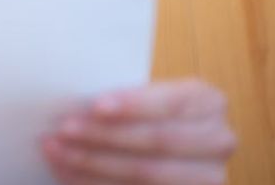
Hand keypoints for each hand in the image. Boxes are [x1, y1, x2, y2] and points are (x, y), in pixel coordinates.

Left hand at [40, 78, 237, 183]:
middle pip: (156, 141)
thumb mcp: (142, 99)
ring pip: (146, 173)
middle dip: (104, 136)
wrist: (158, 144)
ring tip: (55, 150)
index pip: (171, 102)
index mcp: (208, 102)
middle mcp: (218, 140)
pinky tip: (67, 173)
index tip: (95, 106)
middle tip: (63, 129)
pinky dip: (94, 183)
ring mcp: (209, 177)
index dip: (133, 105)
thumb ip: (122, 101)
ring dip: (92, 162)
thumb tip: (75, 104)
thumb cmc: (143, 114)